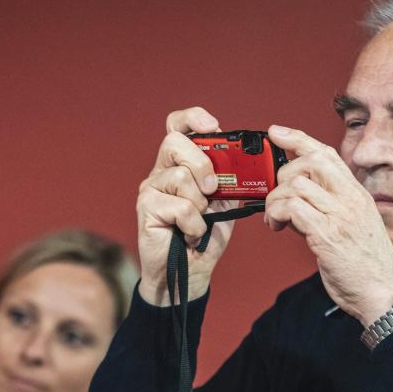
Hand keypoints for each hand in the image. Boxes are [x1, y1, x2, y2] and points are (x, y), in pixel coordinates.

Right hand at [135, 107, 236, 305]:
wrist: (190, 273)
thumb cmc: (206, 236)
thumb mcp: (225, 201)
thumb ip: (229, 178)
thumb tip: (246, 160)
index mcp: (180, 164)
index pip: (177, 126)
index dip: (193, 118)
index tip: (212, 126)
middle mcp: (161, 171)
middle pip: (175, 142)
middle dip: (201, 163)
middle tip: (212, 189)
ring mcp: (150, 189)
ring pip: (180, 176)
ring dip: (200, 204)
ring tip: (199, 222)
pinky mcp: (146, 209)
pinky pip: (180, 206)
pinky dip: (195, 224)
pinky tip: (191, 235)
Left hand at [263, 124, 392, 325]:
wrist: (384, 294)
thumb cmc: (366, 266)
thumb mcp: (352, 227)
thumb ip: (327, 209)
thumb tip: (294, 201)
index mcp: (357, 195)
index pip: (327, 153)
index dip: (298, 138)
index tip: (276, 133)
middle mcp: (350, 200)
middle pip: (310, 161)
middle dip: (283, 174)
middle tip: (277, 198)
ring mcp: (340, 216)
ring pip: (296, 184)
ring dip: (275, 200)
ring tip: (275, 219)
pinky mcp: (327, 235)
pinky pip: (293, 208)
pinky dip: (277, 214)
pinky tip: (277, 227)